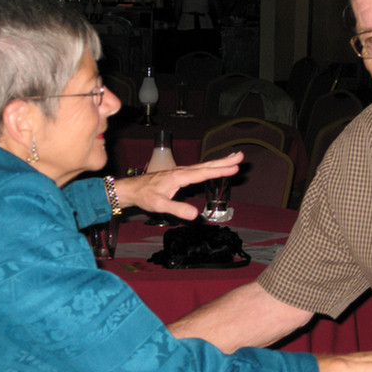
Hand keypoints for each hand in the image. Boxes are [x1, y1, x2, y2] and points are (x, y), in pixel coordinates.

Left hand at [113, 152, 243, 219]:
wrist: (131, 189)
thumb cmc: (145, 196)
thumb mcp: (160, 205)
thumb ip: (177, 209)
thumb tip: (196, 215)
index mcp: (179, 176)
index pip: (204, 173)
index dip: (220, 170)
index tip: (234, 167)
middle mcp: (182, 171)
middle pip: (207, 165)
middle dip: (224, 160)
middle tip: (240, 156)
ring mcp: (181, 171)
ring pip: (203, 165)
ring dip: (219, 162)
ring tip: (233, 157)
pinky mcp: (179, 174)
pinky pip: (199, 169)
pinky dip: (210, 166)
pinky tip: (214, 167)